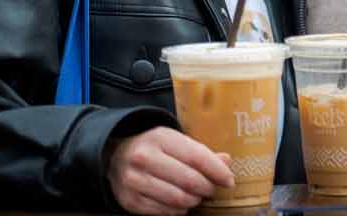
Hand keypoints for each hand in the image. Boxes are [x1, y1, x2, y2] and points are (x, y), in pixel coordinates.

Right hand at [107, 127, 233, 214]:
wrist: (117, 156)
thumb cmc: (155, 148)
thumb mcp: (177, 141)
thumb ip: (201, 152)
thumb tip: (226, 162)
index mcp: (160, 138)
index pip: (196, 156)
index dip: (217, 171)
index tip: (229, 180)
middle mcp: (144, 158)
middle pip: (188, 180)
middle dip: (207, 188)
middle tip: (212, 189)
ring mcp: (134, 180)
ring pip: (177, 199)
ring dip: (194, 200)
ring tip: (197, 196)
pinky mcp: (129, 200)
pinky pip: (163, 212)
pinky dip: (178, 210)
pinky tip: (181, 203)